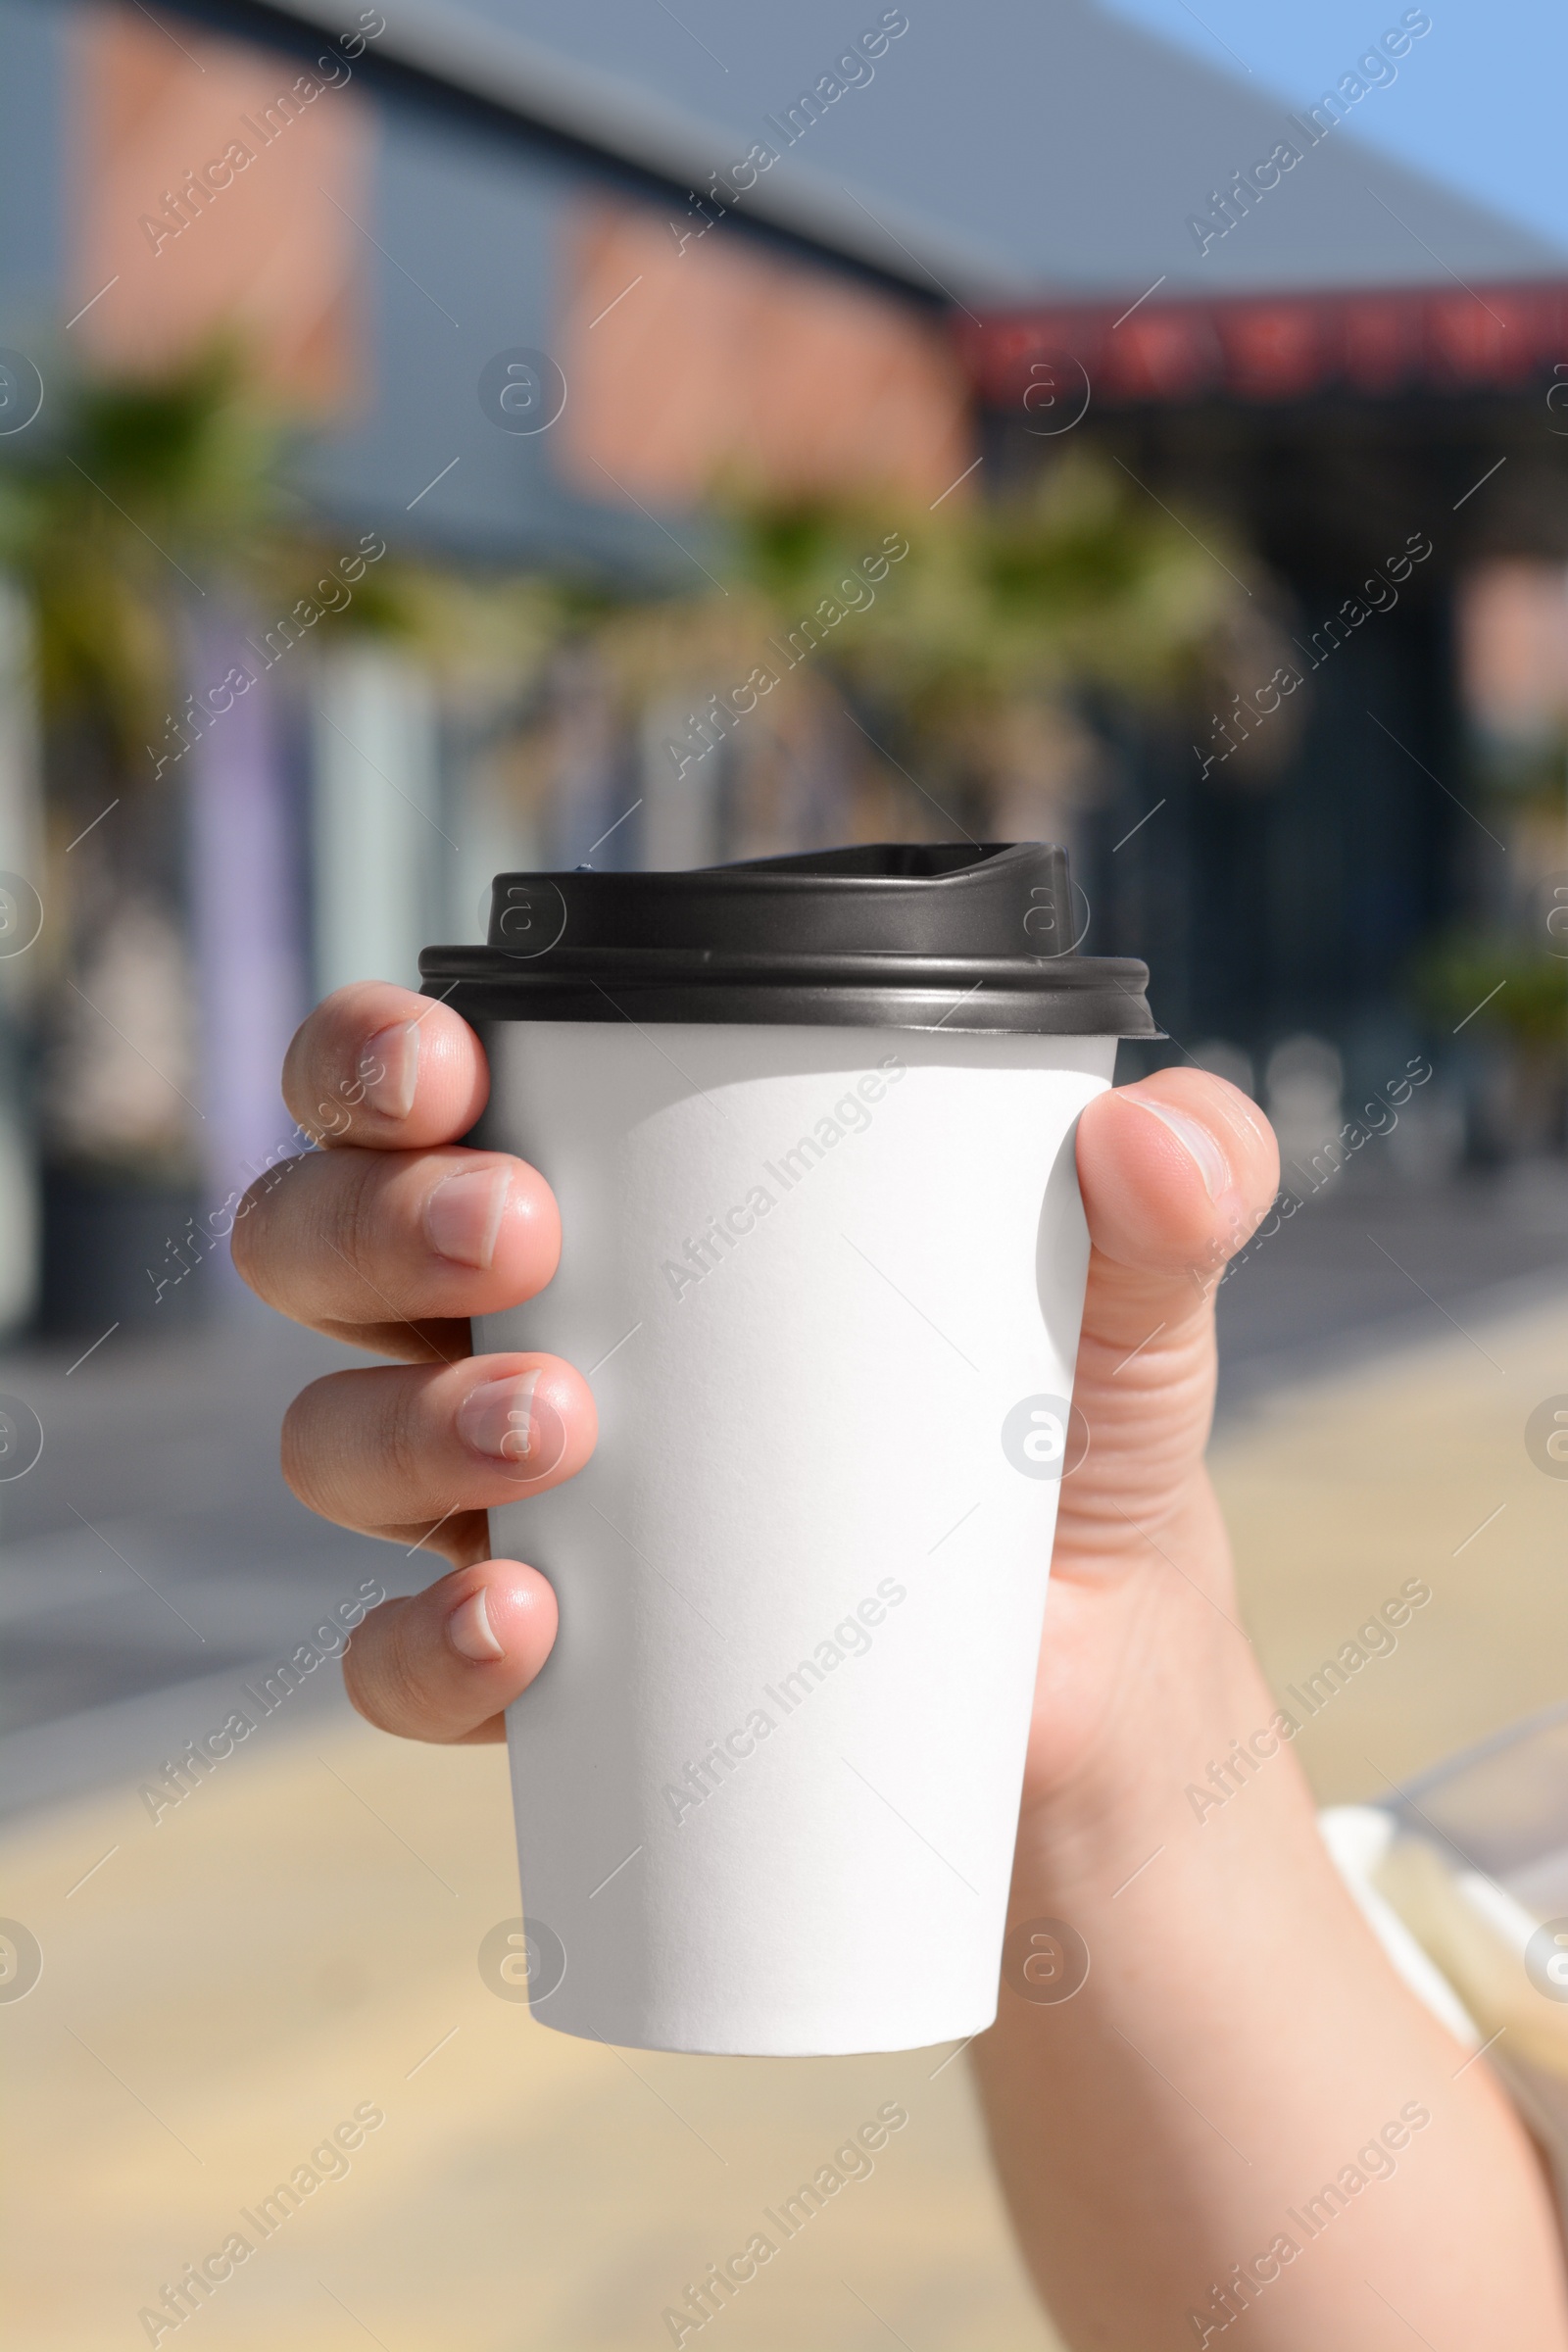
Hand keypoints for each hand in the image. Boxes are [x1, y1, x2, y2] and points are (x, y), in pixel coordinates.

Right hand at [236, 982, 1275, 1762]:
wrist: (1087, 1676)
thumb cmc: (1061, 1431)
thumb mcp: (1131, 1303)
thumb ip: (1186, 1191)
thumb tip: (1159, 1131)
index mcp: (606, 1195)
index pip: (414, 1089)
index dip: (370, 1060)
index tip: (448, 1067)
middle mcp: (506, 1329)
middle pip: (321, 1245)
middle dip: (373, 1224)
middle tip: (517, 1233)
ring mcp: (502, 1505)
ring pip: (335, 1438)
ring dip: (400, 1422)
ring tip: (552, 1426)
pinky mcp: (534, 1669)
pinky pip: (402, 1659)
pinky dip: (431, 1648)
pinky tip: (524, 1633)